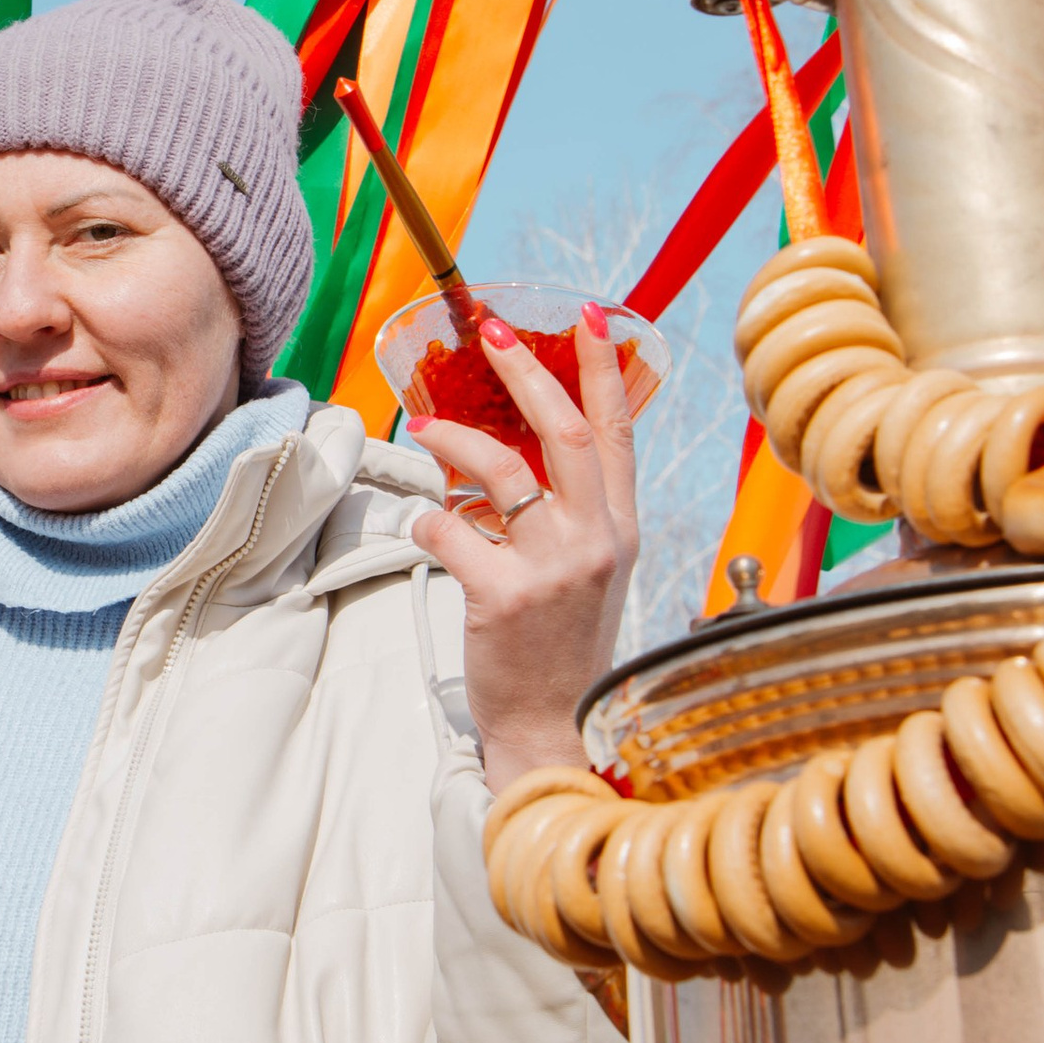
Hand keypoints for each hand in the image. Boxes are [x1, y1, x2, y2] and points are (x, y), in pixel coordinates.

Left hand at [409, 304, 638, 797]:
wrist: (552, 725)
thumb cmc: (557, 645)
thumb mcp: (582, 572)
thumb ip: (561, 513)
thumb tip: (502, 449)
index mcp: (619, 528)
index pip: (618, 432)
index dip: (602, 370)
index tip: (586, 317)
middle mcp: (597, 540)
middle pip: (567, 432)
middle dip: (527, 373)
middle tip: (492, 332)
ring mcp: (555, 568)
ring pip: (503, 470)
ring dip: (456, 437)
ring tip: (423, 425)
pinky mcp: (505, 595)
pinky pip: (451, 529)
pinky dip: (428, 521)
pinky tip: (425, 531)